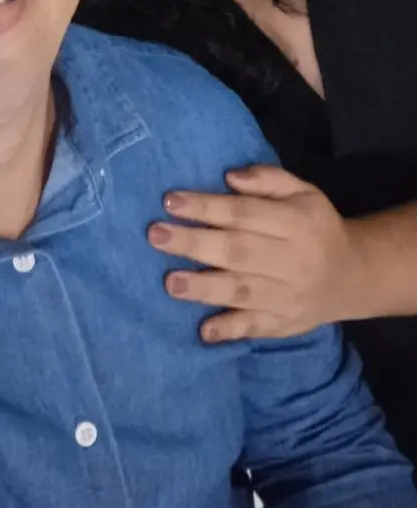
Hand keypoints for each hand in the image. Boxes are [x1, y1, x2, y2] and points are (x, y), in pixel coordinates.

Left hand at [148, 166, 368, 341]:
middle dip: (194, 243)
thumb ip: (268, 180)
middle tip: (156, 235)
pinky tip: (204, 330)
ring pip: (241, 291)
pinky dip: (229, 330)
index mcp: (295, 222)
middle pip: (237, 251)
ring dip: (204, 287)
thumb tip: (230, 177)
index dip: (206, 206)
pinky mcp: (282, 323)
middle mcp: (291, 260)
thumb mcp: (303, 192)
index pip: (244, 213)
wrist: (351, 276)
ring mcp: (287, 295)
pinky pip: (254, 327)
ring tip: (170, 282)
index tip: (170, 201)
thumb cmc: (314, 227)